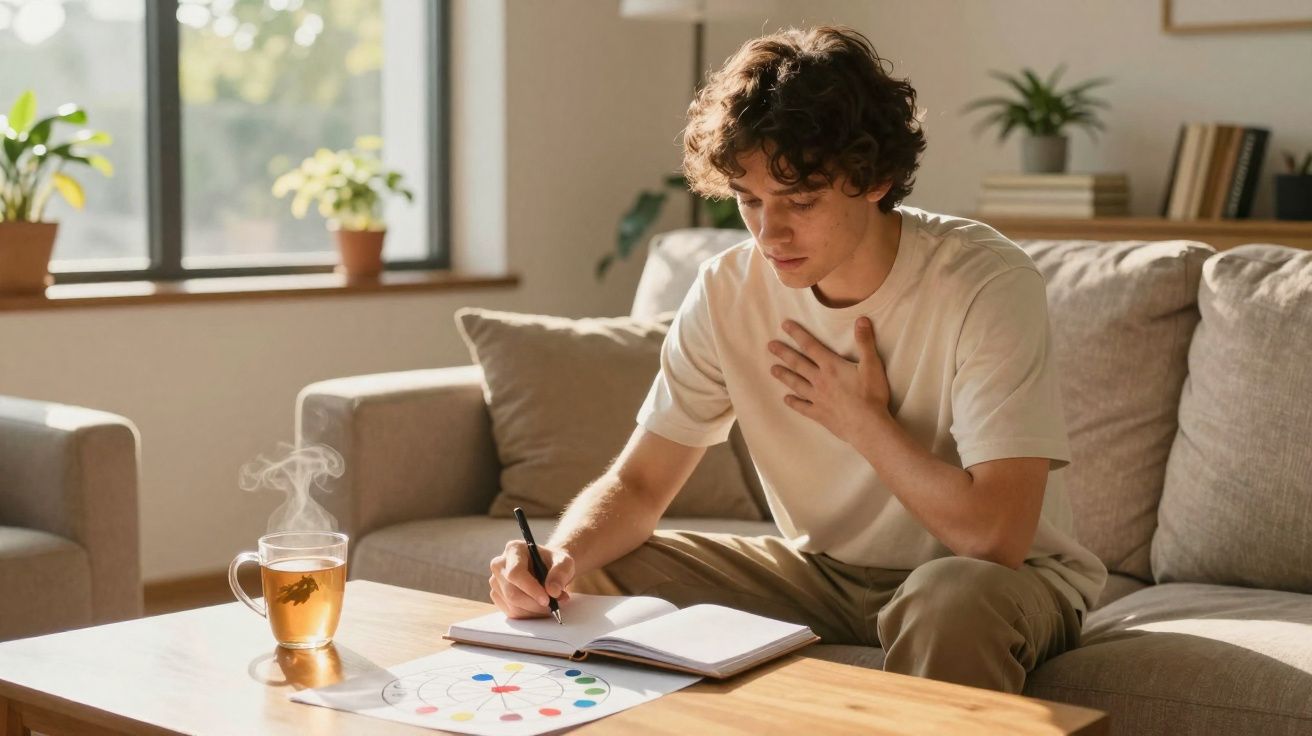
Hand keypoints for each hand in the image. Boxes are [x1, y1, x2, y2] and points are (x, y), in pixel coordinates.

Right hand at [488, 541, 574, 618]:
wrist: (548, 568)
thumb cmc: (554, 563)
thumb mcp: (565, 563)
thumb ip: (560, 573)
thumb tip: (553, 591)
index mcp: (514, 549)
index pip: (515, 573)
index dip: (530, 589)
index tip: (547, 599)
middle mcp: (500, 564)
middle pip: (511, 592)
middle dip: (534, 604)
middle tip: (553, 606)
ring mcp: (496, 581)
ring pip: (512, 605)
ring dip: (533, 610)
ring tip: (550, 605)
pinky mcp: (497, 595)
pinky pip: (511, 612)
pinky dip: (528, 614)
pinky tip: (538, 606)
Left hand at [767, 318, 891, 443]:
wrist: (867, 426)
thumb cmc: (871, 395)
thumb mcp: (872, 365)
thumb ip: (865, 342)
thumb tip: (862, 319)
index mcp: (831, 366)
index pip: (811, 346)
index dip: (797, 334)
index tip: (784, 325)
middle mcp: (820, 380)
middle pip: (798, 364)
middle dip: (783, 353)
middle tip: (770, 346)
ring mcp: (817, 398)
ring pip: (796, 384)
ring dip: (784, 376)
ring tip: (772, 369)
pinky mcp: (819, 414)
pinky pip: (802, 407)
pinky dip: (794, 402)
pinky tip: (786, 399)